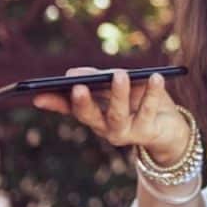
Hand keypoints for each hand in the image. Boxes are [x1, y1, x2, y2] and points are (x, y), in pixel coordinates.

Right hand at [32, 67, 190, 164]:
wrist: (169, 128)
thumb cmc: (138, 101)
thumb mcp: (115, 87)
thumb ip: (95, 80)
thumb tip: (70, 75)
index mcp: (94, 116)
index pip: (70, 109)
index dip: (54, 102)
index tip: (37, 94)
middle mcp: (105, 128)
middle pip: (90, 117)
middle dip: (82, 103)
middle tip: (77, 86)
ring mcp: (126, 133)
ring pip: (117, 115)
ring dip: (117, 94)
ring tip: (119, 74)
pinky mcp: (147, 133)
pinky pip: (148, 110)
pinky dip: (152, 93)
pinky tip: (155, 76)